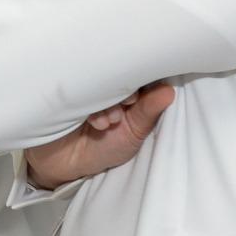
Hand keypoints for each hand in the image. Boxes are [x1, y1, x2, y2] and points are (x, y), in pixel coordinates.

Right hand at [24, 82, 175, 190]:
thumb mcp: (133, 132)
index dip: (143, 79)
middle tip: (128, 106)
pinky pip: (80, 89)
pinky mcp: (67, 92)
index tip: (142, 97)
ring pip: (101, 81)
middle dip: (126, 91)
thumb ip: (148, 112)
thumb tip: (169, 91)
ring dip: (109, 102)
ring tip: (110, 122)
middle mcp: (108, 86)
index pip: (139, 73)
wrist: (67, 162)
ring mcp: (87, 87)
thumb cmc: (105, 147)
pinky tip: (96, 123)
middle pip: (120, 73)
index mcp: (128, 91)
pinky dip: (92, 105)